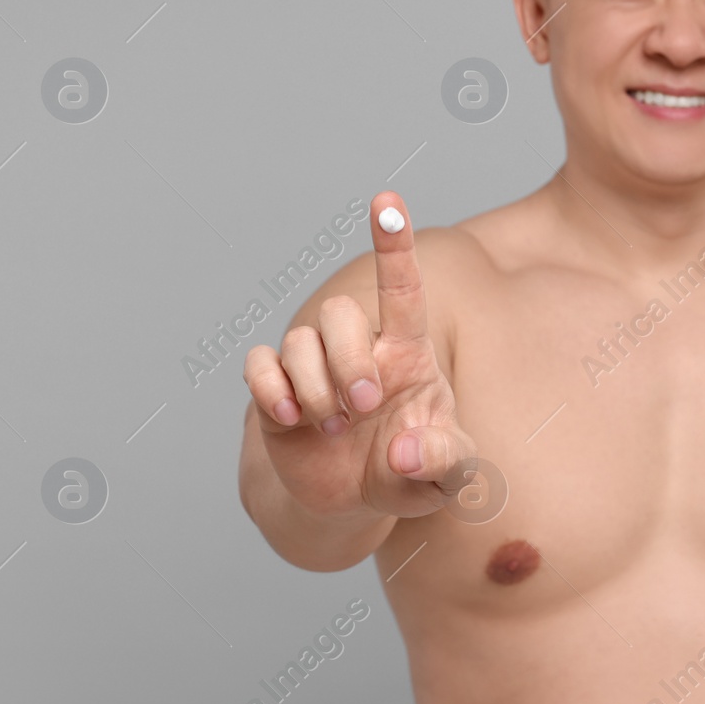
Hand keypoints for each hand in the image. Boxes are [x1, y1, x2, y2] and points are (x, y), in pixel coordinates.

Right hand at [242, 191, 476, 520]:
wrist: (354, 502)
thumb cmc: (410, 474)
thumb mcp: (445, 477)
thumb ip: (445, 461)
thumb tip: (405, 450)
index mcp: (407, 353)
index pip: (401, 288)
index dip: (393, 244)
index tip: (386, 201)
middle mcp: (358, 349)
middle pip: (340, 312)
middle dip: (349, 361)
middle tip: (364, 407)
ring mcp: (313, 367)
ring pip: (298, 341)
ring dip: (315, 388)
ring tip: (334, 428)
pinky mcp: (276, 391)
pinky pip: (259, 365)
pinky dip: (271, 391)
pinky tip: (293, 420)